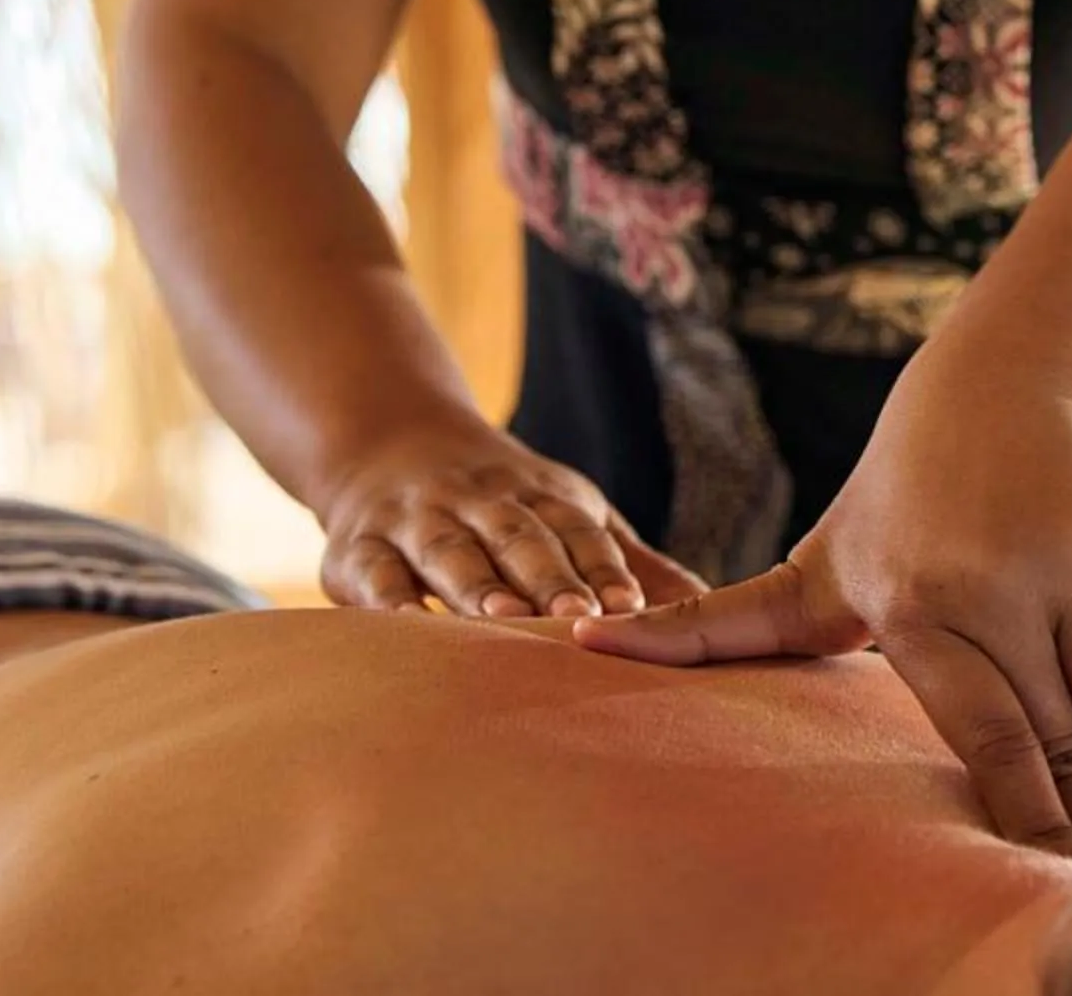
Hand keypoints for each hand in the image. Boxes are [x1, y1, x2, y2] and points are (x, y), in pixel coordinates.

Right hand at [313, 417, 706, 620]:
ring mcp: (417, 520)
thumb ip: (632, 561)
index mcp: (542, 496)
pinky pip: (373, 572)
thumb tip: (715, 603)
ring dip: (475, 582)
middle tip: (580, 614)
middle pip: (519, 536)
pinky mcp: (357, 549)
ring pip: (449, 549)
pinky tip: (403, 627)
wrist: (388, 444)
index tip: (633, 605)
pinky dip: (386, 599)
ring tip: (502, 619)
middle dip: (549, 575)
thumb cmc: (501, 502)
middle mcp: (481, 501)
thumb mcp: (566, 514)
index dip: (604, 566)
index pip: (578, 530)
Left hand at [572, 333, 1071, 860]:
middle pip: (1059, 741)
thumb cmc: (896, 495)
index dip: (1017, 823)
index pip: (982, 742)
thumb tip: (575, 648)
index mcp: (920, 607)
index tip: (1034, 893)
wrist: (1001, 372)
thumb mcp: (812, 564)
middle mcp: (1003, 586)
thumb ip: (712, 628)